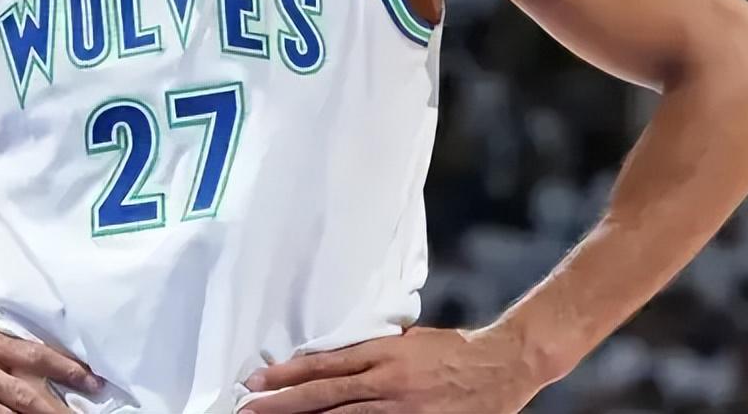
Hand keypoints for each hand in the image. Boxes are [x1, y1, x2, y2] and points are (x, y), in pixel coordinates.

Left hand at [241, 326, 542, 413]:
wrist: (499, 365)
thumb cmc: (451, 350)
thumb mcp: (405, 340)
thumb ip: (370, 351)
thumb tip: (331, 362)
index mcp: (382, 354)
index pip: (324, 365)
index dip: (288, 374)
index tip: (258, 381)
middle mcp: (386, 382)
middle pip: (324, 396)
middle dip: (282, 404)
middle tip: (248, 410)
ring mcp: (401, 410)